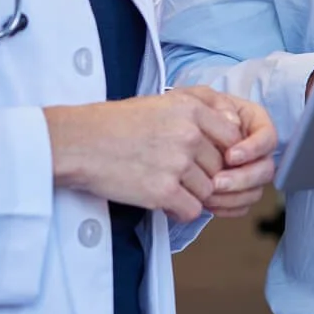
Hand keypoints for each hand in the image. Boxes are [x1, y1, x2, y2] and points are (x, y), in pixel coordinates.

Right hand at [44, 91, 244, 223]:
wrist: (79, 143)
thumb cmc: (116, 123)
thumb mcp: (162, 102)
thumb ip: (200, 110)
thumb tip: (234, 125)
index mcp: (191, 109)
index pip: (233, 139)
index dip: (222, 153)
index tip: (206, 159)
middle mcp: (189, 135)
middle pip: (220, 168)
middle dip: (204, 175)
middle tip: (179, 175)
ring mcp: (177, 164)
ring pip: (208, 191)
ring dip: (191, 193)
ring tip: (166, 185)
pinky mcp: (162, 191)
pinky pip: (192, 210)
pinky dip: (180, 210)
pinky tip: (163, 202)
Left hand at [172, 86, 277, 217]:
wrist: (166, 131)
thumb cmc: (186, 111)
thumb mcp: (199, 98)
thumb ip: (216, 105)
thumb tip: (234, 123)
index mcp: (254, 124)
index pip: (269, 138)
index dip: (253, 150)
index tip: (230, 156)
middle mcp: (256, 150)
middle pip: (266, 170)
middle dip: (243, 179)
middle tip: (217, 181)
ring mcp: (248, 172)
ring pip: (255, 192)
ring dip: (233, 197)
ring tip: (207, 195)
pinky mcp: (238, 191)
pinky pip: (242, 206)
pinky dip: (227, 208)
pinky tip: (208, 204)